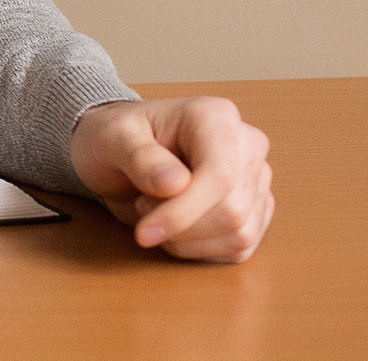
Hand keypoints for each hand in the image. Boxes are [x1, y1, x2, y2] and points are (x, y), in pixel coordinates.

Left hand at [70, 96, 272, 261]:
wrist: (120, 150)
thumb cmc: (117, 137)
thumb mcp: (111, 138)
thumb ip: (140, 157)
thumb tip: (175, 183)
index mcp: (216, 116)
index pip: (219, 175)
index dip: (184, 211)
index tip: (145, 232)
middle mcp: (247, 145)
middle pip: (232, 211)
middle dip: (180, 224)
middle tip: (142, 205)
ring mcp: (256, 179)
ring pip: (239, 234)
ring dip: (188, 239)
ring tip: (156, 211)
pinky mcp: (255, 210)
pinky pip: (239, 248)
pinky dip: (200, 250)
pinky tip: (176, 229)